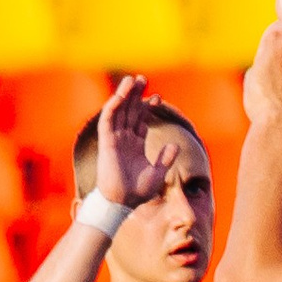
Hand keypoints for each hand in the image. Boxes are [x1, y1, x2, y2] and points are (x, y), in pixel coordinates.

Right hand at [92, 74, 175, 207]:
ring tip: (132, 79)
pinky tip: (121, 94)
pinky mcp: (106, 141)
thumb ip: (165, 159)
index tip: (157, 97)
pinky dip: (113, 106)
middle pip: (130, 111)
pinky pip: (108, 119)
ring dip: (124, 95)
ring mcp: (114, 139)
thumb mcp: (158, 174)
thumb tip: (175, 145)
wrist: (122, 202)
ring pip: (119, 111)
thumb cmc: (137, 192)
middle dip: (136, 95)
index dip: (147, 107)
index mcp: (135, 145)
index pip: (141, 120)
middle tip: (142, 79)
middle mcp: (124, 139)